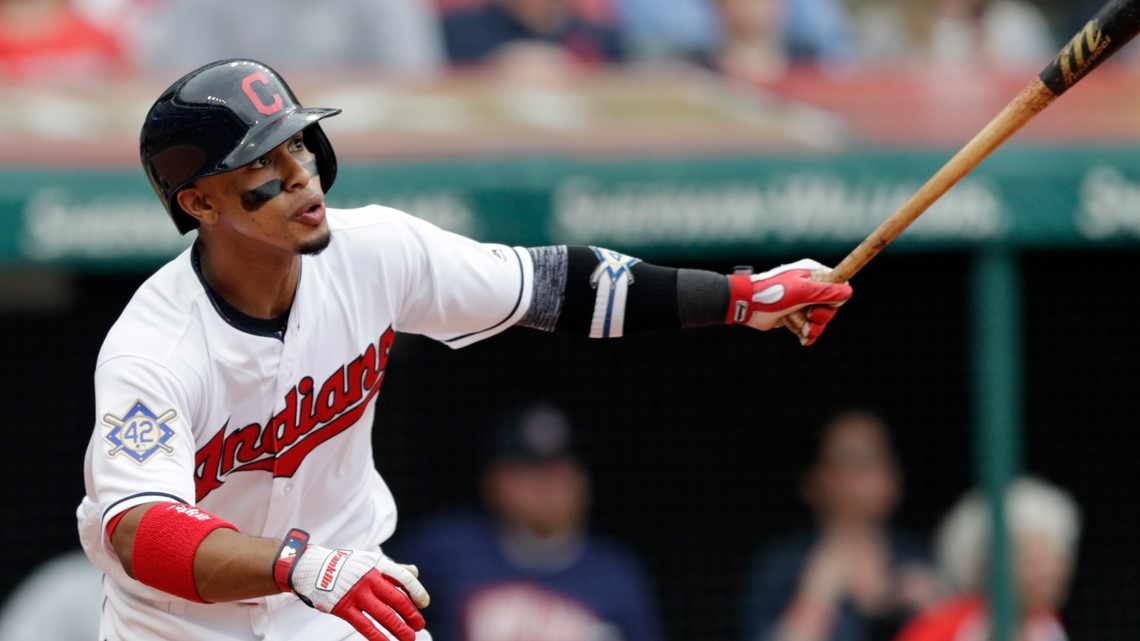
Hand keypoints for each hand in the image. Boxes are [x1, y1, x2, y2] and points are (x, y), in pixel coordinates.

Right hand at [286, 536, 429, 640]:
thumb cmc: (347, 566)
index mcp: (378, 564)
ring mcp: (355, 593)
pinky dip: (378, 637)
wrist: (313, 568)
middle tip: (419, 625)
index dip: (416, 591)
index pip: (404, 577)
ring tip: (409, 638)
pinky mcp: (343, 608)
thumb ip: (393, 569)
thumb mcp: (370, 561)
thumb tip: (415, 573)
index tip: (424, 604)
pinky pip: (364, 625)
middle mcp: (368, 578)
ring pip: (383, 614)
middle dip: (410, 614)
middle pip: (396, 598)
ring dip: (399, 628)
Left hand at [727, 259, 851, 344]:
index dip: (838, 296)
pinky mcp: (794, 316)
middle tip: (810, 315)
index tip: (832, 303)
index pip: (838, 283)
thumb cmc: (772, 293)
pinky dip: (806, 335)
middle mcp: (809, 288)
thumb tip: (848, 292)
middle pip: (831, 307)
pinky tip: (802, 338)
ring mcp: (802, 303)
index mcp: (812, 274)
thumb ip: (826, 292)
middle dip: (822, 316)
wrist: (746, 305)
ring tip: (801, 328)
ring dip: (812, 327)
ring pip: (820, 320)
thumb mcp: (802, 291)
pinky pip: (809, 329)